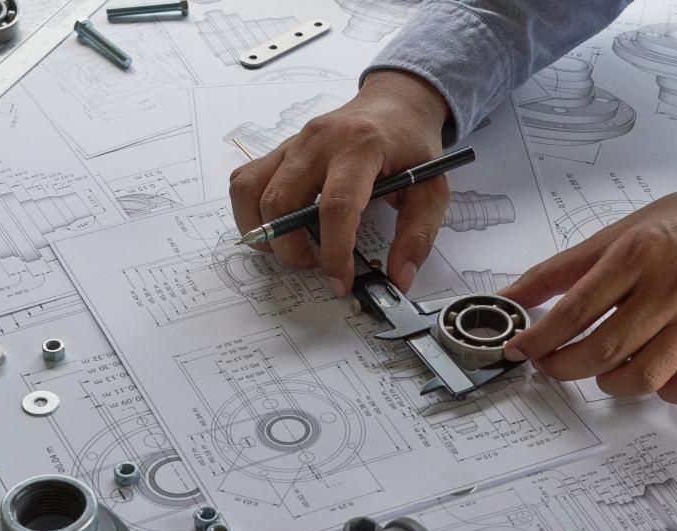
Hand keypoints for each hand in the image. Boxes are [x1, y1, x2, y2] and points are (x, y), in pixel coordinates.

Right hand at [229, 70, 449, 295]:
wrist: (394, 104)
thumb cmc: (411, 145)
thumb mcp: (432, 188)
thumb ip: (417, 235)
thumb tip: (398, 279)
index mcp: (360, 146)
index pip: (335, 205)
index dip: (334, 251)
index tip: (341, 280)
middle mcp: (318, 141)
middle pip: (282, 203)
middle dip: (292, 250)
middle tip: (317, 265)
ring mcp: (292, 143)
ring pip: (251, 193)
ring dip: (264, 234)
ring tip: (292, 249)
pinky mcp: (278, 150)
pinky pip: (244, 182)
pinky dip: (250, 212)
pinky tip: (276, 227)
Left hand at [498, 186, 676, 403]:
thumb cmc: (668, 230)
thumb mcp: (607, 238)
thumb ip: (555, 272)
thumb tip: (509, 298)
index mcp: (636, 256)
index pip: (576, 310)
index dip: (539, 338)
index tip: (518, 349)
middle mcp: (670, 289)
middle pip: (604, 349)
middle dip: (563, 365)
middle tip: (548, 362)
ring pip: (644, 377)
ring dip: (607, 382)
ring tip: (597, 367)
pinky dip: (662, 392)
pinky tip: (644, 373)